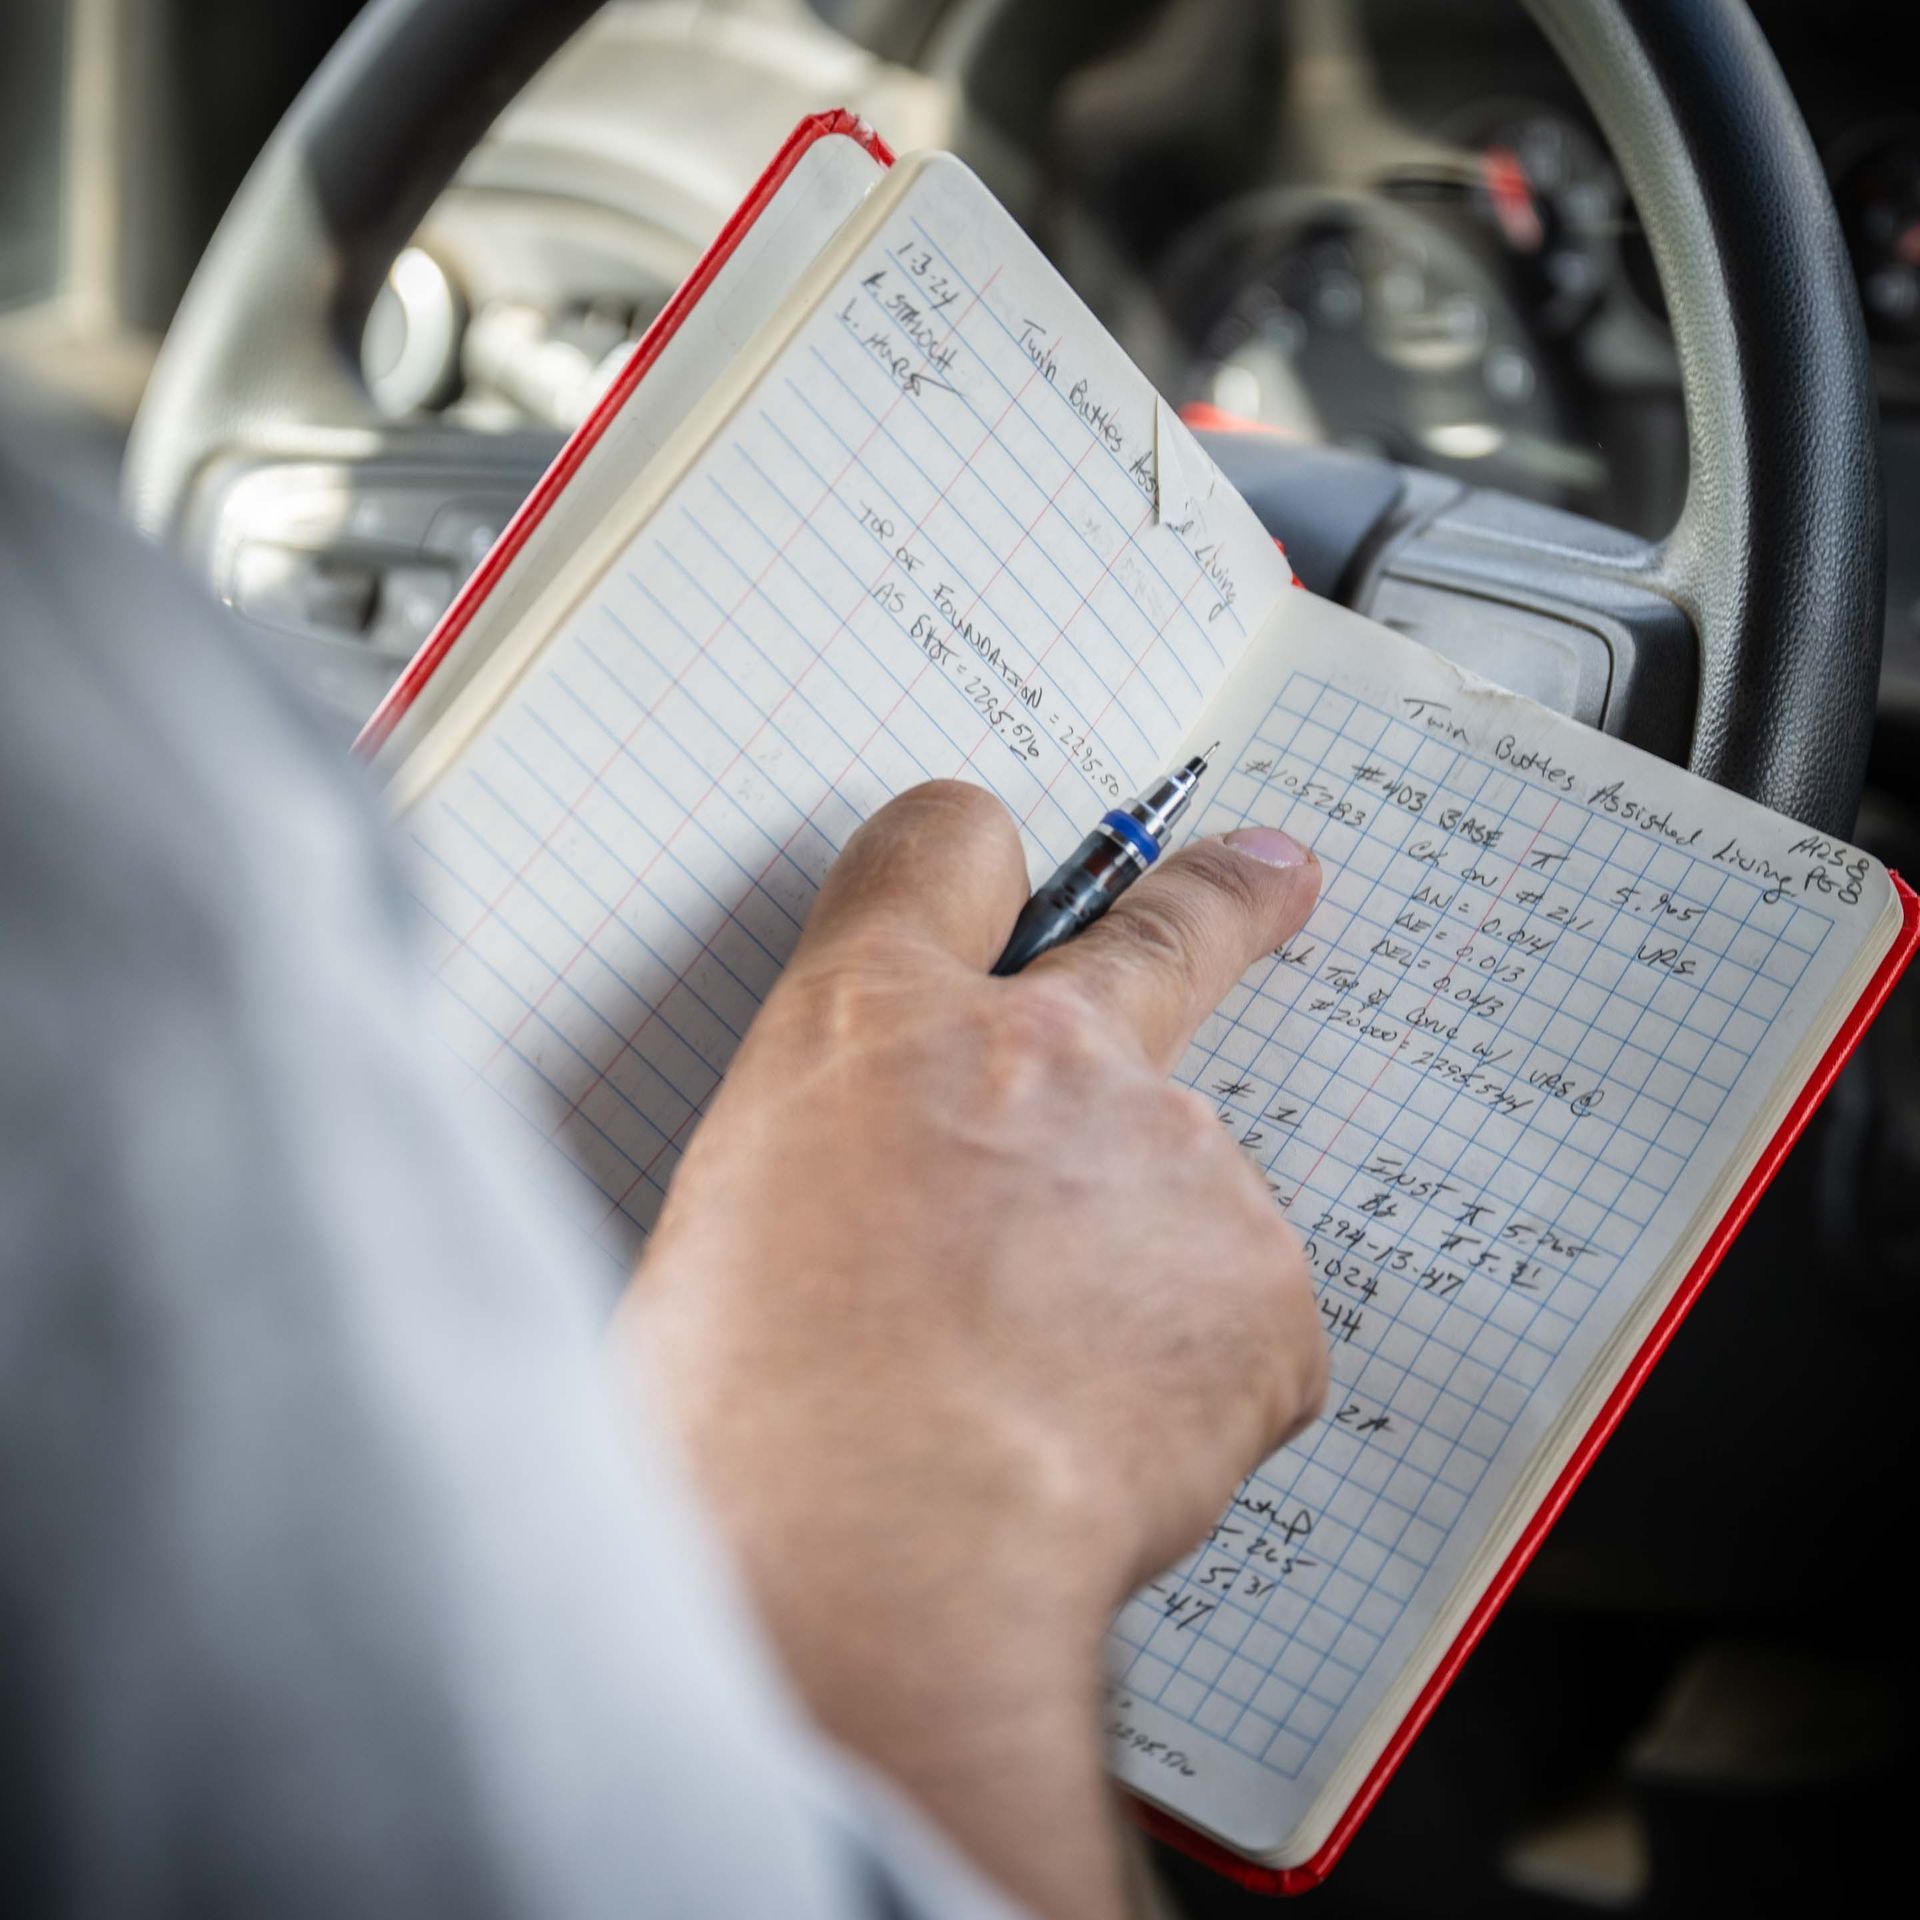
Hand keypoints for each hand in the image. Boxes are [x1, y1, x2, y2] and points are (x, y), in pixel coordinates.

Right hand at [618, 781, 1326, 1918]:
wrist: (880, 1556)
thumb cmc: (750, 1426)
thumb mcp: (727, 1236)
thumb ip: (832, 1173)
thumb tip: (864, 1221)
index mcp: (870, 1026)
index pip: (939, 850)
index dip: (973, 859)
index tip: (1002, 871)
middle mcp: (1041, 1051)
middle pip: (1164, 934)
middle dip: (1223, 904)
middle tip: (1272, 876)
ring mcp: (1172, 1155)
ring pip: (1185, 1192)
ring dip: (1146, 1262)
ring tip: (1044, 1395)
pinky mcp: (1266, 1283)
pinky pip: (1236, 1328)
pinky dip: (1190, 1384)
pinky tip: (1099, 1449)